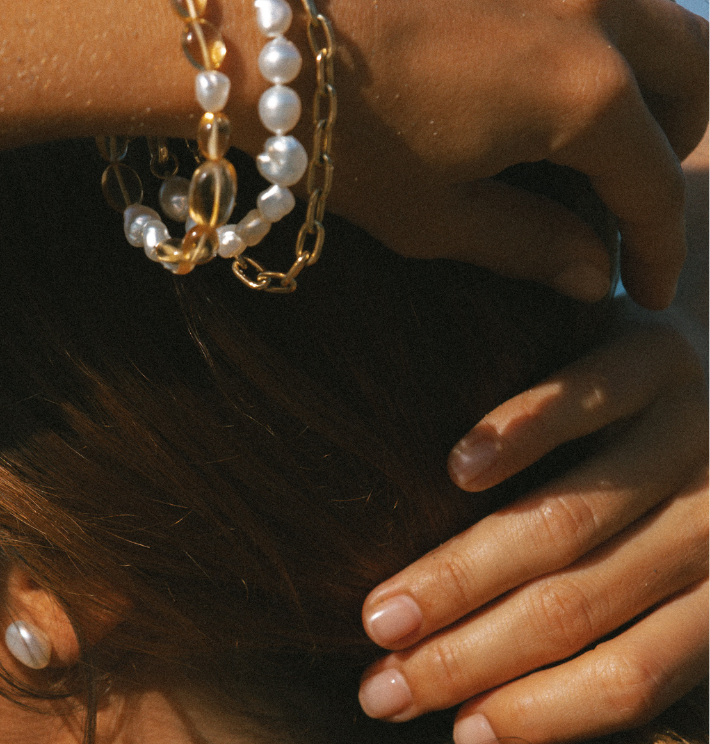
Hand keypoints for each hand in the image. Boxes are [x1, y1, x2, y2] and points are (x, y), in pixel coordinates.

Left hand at [262, 0, 707, 308]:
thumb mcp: (426, 213)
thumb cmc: (319, 134)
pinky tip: (530, 13)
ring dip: (646, 42)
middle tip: (642, 175)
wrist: (227, 21)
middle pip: (693, 61)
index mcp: (583, 92)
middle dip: (685, 129)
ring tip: (606, 89)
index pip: (654, 181)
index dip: (657, 245)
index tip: (642, 280)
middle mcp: (582, 0)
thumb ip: (524, 243)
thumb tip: (591, 271)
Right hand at [356, 308, 707, 742]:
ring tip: (383, 611)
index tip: (454, 735)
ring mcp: (688, 430)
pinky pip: (582, 400)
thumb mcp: (684, 567)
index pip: (631, 672)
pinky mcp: (655, 354)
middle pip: (580, 604)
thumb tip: (488, 714)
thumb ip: (622, 622)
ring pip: (566, 520)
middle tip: (380, 684)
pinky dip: (520, 433)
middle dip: (469, 654)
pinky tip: (459, 468)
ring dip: (463, 571)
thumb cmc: (687, 485)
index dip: (541, 714)